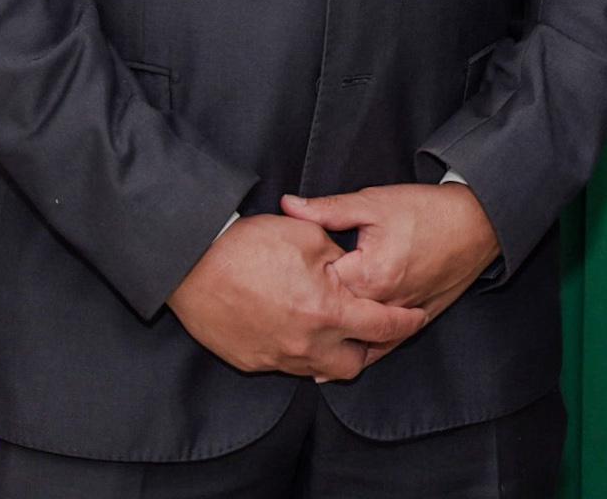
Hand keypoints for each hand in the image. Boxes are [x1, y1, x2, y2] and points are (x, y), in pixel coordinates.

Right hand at [165, 213, 427, 379]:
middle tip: (367, 326)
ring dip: (330, 352)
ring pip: (319, 369)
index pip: (383, 326)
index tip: (416, 317)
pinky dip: (296, 350)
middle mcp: (306, 343)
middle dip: (365, 348)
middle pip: (353, 363)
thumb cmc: (248, 245)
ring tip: (328, 326)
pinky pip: (285, 365)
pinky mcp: (251, 361)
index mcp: (328, 311)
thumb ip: (339, 256)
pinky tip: (290, 326)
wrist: (190, 264)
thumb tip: (348, 268)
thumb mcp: (307, 236)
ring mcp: (277, 357)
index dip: (405, 322)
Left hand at [281, 183, 502, 352]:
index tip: (280, 276)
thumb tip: (288, 206)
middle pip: (336, 320)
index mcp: (369, 273)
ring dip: (330, 346)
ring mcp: (402, 315)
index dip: (297, 281)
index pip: (319, 287)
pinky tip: (339, 367)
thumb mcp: (372, 202)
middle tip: (276, 316)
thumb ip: (327, 210)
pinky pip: (387, 347)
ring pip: (359, 340)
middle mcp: (384, 302)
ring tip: (295, 354)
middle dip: (308, 319)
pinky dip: (362, 356)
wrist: (477, 221)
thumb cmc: (427, 209)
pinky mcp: (419, 319)